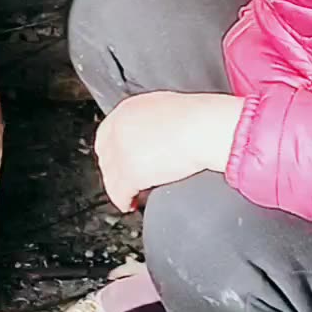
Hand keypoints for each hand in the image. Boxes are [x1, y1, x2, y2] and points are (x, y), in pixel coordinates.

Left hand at [94, 92, 243, 212]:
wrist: (204, 128)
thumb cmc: (199, 118)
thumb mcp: (165, 108)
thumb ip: (150, 119)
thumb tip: (153, 133)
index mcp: (127, 110)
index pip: (106, 135)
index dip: (113, 152)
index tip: (120, 161)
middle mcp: (119, 129)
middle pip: (106, 157)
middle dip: (115, 171)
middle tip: (126, 180)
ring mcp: (122, 151)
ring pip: (111, 177)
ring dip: (119, 188)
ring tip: (131, 195)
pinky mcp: (130, 172)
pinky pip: (120, 193)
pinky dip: (124, 201)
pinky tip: (131, 204)